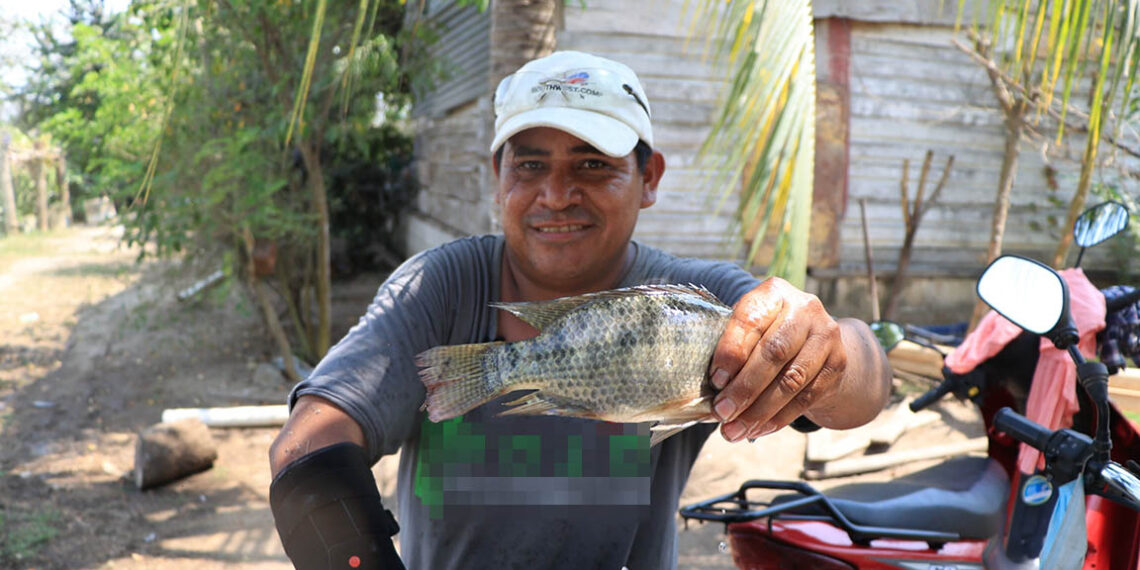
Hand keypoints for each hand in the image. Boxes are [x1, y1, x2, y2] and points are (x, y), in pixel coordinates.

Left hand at [708, 277, 847, 441]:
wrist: (815, 339)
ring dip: (759, 411)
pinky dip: (778, 418)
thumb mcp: (749, 328)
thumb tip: (712, 390)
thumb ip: (732, 348)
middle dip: (744, 388)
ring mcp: (826, 336)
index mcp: (774, 292)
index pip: (750, 320)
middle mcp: (806, 309)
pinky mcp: (837, 364)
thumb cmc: (767, 333)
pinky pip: (806, 398)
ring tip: (734, 430)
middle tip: (721, 412)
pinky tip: (757, 430)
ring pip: (791, 380)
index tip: (715, 381)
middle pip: (774, 352)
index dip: (731, 352)